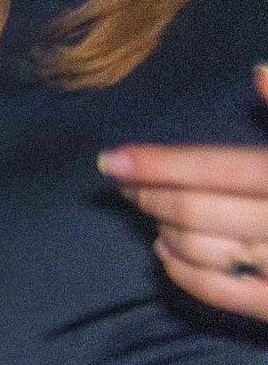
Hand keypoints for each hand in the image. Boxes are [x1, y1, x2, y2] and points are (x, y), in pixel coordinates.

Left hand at [101, 70, 267, 323]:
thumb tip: (257, 71)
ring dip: (164, 228)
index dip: (159, 163)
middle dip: (152, 194)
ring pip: (201, 249)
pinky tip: (166, 253)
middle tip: (128, 181)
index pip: (217, 168)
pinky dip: (181, 272)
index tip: (112, 159)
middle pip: (197, 210)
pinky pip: (219, 293)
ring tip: (152, 210)